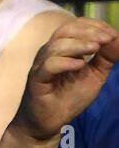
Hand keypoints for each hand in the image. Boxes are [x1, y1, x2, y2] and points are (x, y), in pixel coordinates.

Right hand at [11, 16, 118, 142]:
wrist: (48, 121)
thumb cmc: (68, 96)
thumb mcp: (94, 75)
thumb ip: (105, 58)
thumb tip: (118, 40)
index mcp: (62, 48)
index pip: (75, 26)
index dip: (94, 26)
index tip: (113, 34)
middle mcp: (49, 53)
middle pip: (64, 31)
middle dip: (88, 32)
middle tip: (108, 38)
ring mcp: (41, 66)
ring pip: (56, 46)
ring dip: (78, 45)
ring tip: (95, 48)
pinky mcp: (37, 81)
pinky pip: (48, 66)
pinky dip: (65, 63)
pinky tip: (80, 65)